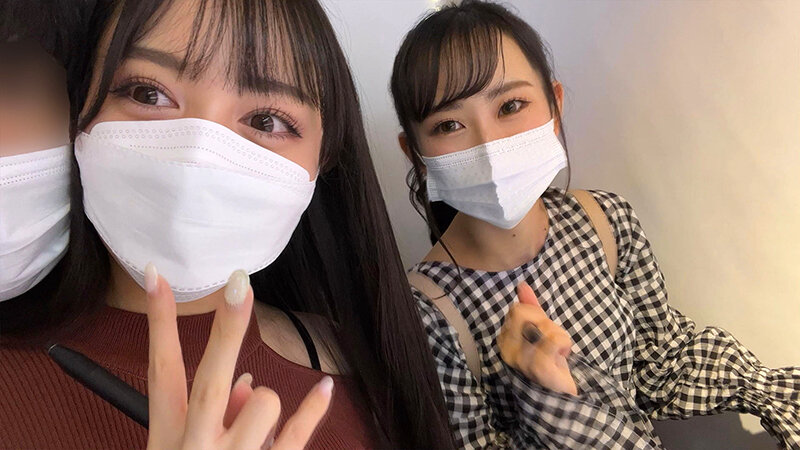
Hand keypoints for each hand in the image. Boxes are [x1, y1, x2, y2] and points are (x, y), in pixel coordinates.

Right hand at [144, 264, 333, 448]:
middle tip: (239, 285)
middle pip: (212, 380)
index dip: (160, 321)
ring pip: (263, 401)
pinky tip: (324, 387)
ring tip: (256, 430)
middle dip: (227, 331)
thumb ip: (212, 414)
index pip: (161, 368)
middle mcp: (196, 445)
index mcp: (168, 435)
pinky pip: (296, 433)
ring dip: (264, 402)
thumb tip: (244, 383)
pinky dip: (312, 409)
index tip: (157, 274)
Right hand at [497, 282, 576, 394]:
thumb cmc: (550, 359)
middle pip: (525, 312)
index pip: (518, 309)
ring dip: (559, 336)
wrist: (562, 391)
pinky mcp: (537, 368)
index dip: (536, 315)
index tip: (543, 332)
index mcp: (504, 339)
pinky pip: (554, 340)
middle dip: (546, 323)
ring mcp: (521, 360)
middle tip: (552, 341)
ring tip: (558, 352)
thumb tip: (522, 285)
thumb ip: (530, 307)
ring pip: (543, 326)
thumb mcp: (540, 329)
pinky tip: (563, 355)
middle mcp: (507, 350)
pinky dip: (564, 343)